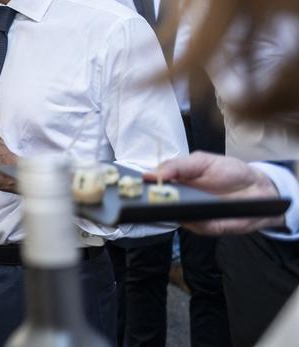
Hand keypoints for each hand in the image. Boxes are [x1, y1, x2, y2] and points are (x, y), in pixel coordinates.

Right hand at [147, 152, 285, 234]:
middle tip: (138, 196)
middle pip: (154, 205)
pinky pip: (192, 225)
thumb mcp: (201, 161)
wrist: (259, 188)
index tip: (129, 184)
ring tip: (161, 201)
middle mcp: (178, 200)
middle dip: (144, 201)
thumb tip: (149, 174)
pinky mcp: (205, 228)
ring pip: (170, 216)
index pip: (150, 186)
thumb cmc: (229, 171)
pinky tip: (188, 211)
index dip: (137, 187)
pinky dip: (189, 219)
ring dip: (165, 211)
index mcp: (174, 182)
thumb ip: (177, 166)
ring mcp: (190, 215)